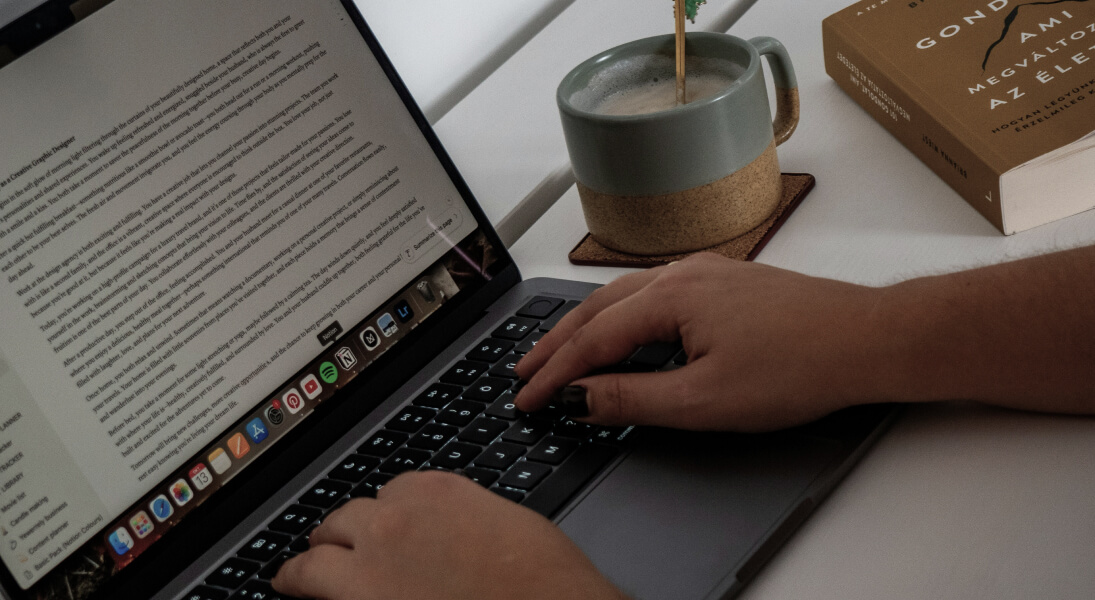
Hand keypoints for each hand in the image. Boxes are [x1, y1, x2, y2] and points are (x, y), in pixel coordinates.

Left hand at [272, 471, 623, 599]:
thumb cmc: (542, 579)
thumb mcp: (506, 525)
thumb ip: (463, 521)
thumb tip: (449, 536)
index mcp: (435, 492)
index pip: (394, 494)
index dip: (388, 516)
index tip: (386, 528)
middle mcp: (394, 520)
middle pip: (349, 518)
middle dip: (340, 533)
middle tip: (329, 543)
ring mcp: (370, 565)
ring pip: (317, 553)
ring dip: (306, 561)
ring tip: (293, 572)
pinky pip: (313, 589)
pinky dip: (301, 590)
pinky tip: (292, 592)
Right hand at [514, 253, 885, 431]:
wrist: (865, 341)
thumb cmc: (800, 364)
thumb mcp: (704, 399)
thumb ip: (632, 398)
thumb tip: (581, 398)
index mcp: (670, 297)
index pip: (592, 341)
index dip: (554, 375)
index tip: (527, 400)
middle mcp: (682, 274)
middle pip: (597, 310)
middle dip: (556, 343)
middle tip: (524, 371)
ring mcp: (705, 273)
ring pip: (623, 298)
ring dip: (586, 327)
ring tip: (558, 352)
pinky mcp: (724, 282)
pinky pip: (652, 295)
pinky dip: (621, 317)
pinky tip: (620, 330)